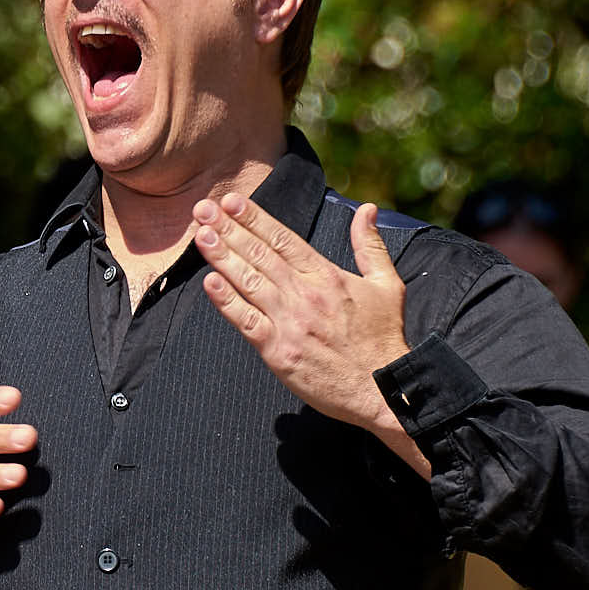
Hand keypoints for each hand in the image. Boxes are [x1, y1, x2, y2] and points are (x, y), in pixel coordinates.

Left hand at [192, 194, 429, 478]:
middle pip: (260, 255)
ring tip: (201, 235)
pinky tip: (209, 282)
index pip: (283, 239)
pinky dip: (226, 302)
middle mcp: (305, 295)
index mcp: (327, 276)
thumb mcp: (387, 284)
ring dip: (222, 257)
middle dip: (229, 229)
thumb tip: (368, 208)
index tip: (231, 201)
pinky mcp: (278, 352)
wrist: (384, 389)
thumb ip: (370, 245)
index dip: (254, 218)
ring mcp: (289, 323)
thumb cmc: (384, 338)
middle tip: (203, 209)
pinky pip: (246, 322)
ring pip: (249, 282)